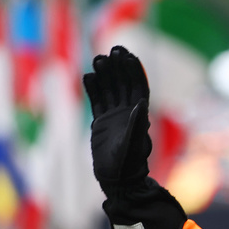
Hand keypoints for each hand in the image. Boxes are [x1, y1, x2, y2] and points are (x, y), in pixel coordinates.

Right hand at [83, 46, 151, 188]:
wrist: (116, 179)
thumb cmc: (127, 165)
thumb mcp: (132, 145)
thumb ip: (135, 125)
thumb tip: (140, 105)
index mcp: (140, 116)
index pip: (138, 88)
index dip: (134, 72)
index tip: (128, 55)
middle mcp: (128, 114)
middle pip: (124, 85)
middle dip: (119, 67)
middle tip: (113, 49)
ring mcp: (114, 117)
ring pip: (110, 90)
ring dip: (105, 75)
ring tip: (98, 58)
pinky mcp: (101, 123)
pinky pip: (97, 101)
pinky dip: (93, 89)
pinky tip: (88, 76)